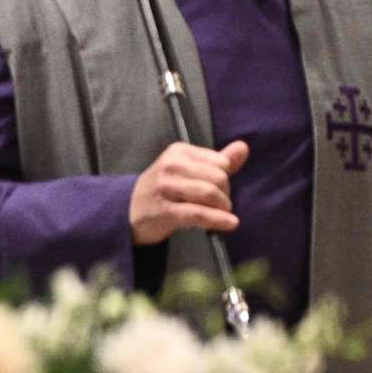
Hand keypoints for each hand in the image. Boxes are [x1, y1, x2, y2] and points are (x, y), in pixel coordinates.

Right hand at [127, 139, 249, 244]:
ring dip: (223, 207)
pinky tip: (230, 224)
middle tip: (219, 204)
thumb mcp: (189, 169)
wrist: (128, 210)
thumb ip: (218, 160)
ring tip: (221, 213)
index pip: (220, 162)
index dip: (225, 177)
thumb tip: (243, 148)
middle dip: (225, 194)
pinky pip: (200, 213)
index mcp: (178, 151)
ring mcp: (165, 188)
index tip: (217, 188)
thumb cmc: (164, 189)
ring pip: (210, 193)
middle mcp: (170, 166)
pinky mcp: (165, 210)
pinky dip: (219, 220)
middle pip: (218, 178)